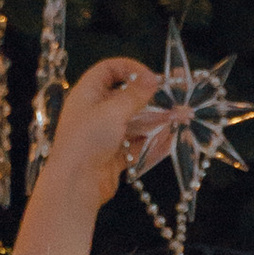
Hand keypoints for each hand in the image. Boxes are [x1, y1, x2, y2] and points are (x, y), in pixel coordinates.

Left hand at [8, 52, 184, 254]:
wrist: (76, 185)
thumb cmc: (88, 141)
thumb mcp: (113, 111)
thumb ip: (135, 95)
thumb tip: (152, 78)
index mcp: (87, 94)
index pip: (108, 70)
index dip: (130, 69)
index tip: (150, 77)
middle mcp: (94, 112)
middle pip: (125, 98)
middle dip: (149, 99)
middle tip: (172, 101)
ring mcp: (104, 135)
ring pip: (133, 122)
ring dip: (155, 121)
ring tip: (177, 120)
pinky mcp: (113, 156)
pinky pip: (135, 144)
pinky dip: (151, 142)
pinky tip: (168, 140)